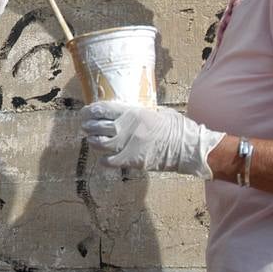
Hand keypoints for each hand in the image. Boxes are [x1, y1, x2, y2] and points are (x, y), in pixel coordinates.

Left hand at [81, 101, 225, 178]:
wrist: (187, 148)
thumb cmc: (176, 128)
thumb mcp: (157, 112)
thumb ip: (140, 112)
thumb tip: (127, 111)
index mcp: (135, 113)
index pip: (105, 110)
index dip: (91, 111)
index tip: (86, 112)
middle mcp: (129, 128)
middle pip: (99, 127)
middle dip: (89, 126)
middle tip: (85, 126)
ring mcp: (130, 145)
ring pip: (102, 144)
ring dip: (94, 142)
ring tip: (92, 140)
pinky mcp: (134, 160)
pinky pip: (111, 161)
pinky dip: (104, 160)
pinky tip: (103, 158)